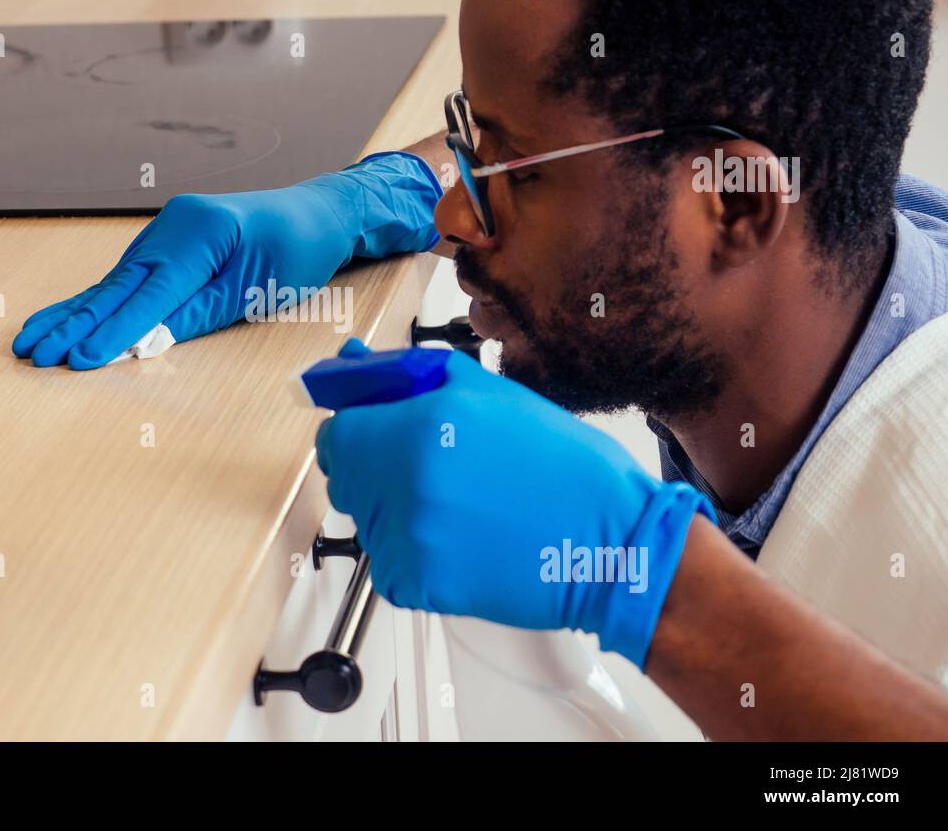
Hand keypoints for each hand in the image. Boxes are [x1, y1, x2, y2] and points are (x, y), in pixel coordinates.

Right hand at [12, 153, 440, 368]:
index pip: (149, 292)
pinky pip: (125, 282)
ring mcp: (164, 235)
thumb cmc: (299, 249)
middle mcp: (172, 227)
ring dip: (72, 316)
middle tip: (32, 353)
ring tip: (30, 342)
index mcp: (198, 231)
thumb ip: (197, 315)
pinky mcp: (164, 249)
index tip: (80, 359)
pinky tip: (62, 321)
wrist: (318, 214)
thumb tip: (141, 344)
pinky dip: (94, 305)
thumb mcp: (257, 289)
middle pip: (116, 285)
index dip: (113, 330)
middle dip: (73, 324)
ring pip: (112, 284)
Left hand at [315, 342, 713, 666]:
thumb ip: (408, 377)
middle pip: (347, 479)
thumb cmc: (562, 467)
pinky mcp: (417, 583)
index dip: (358, 433)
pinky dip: (416, 561)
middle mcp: (405, 481)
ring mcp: (408, 537)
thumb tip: (353, 363)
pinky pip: (390, 568)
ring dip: (398, 517)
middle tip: (436, 476)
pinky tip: (463, 545)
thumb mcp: (489, 395)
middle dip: (377, 473)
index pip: (337, 433)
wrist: (610, 542)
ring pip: (368, 524)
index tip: (378, 437)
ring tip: (462, 510)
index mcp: (419, 427)